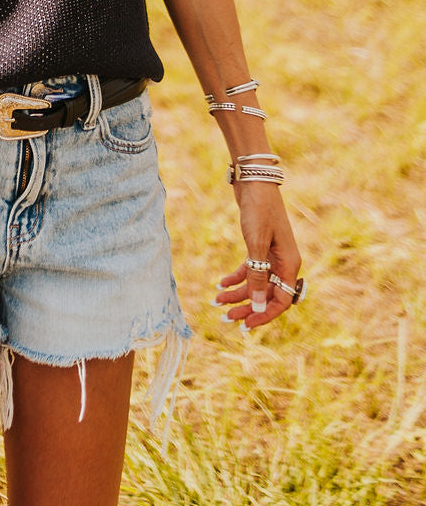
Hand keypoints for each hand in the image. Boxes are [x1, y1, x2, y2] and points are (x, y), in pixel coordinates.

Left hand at [213, 182, 302, 329]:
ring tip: (216, 301)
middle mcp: (283, 262)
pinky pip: (249, 269)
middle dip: (247, 307)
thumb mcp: (256, 245)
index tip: (245, 325)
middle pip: (267, 294)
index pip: (281, 300)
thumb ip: (258, 276)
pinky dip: (236, 278)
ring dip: (238, 294)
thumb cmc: (259, 210)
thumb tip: (259, 305)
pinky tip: (220, 283)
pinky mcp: (259, 246)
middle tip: (226, 318)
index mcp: (289, 264)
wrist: (254, 181)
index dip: (264, 314)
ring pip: (256, 283)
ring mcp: (272, 255)